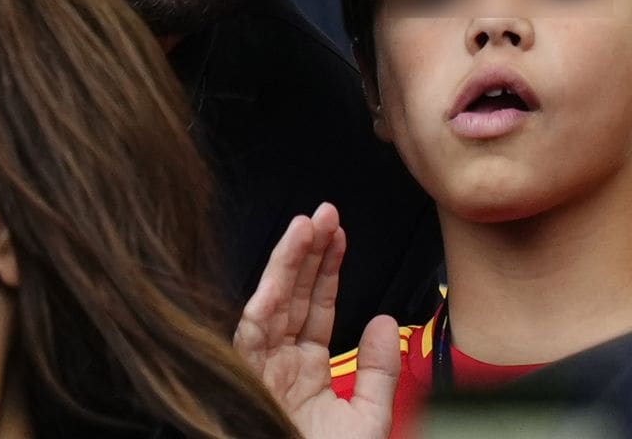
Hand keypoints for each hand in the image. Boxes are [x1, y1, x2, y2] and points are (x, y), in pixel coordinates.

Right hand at [235, 202, 398, 438]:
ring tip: (308, 224)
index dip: (327, 269)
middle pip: (294, 295)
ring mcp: (261, 370)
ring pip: (273, 301)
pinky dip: (269, 292)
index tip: (339, 233)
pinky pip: (253, 328)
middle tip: (325, 213)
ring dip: (289, 260)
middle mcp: (280, 365)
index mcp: (305, 374)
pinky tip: (286, 263)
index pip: (316, 308)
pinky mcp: (245, 376)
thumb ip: (378, 370)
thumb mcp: (368, 420)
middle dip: (309, 252)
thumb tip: (386, 322)